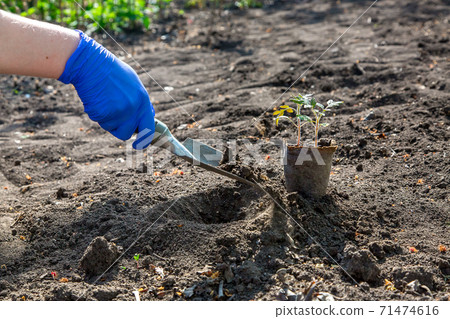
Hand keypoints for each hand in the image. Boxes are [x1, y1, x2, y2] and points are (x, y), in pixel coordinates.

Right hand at [58, 30, 154, 148]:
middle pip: (127, 132)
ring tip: (104, 100)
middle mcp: (133, 108)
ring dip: (106, 119)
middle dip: (120, 130)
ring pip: (111, 127)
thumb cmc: (111, 71)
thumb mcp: (133, 83)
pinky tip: (96, 98)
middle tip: (113, 120)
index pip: (148, 128)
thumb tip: (149, 117)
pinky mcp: (103, 113)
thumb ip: (141, 102)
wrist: (91, 63)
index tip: (139, 145)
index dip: (144, 140)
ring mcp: (118, 112)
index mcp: (143, 100)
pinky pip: (99, 121)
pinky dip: (96, 113)